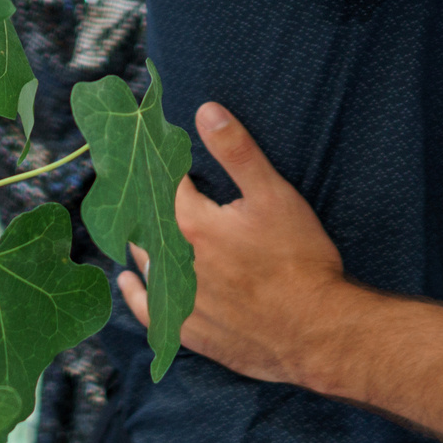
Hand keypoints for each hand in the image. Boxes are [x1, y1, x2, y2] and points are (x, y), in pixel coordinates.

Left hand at [117, 102, 357, 390]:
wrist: (314, 332)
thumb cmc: (299, 260)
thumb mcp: (274, 196)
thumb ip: (237, 152)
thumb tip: (205, 111)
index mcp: (191, 224)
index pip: (162, 181)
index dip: (163, 161)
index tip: (160, 146)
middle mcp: (173, 262)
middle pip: (145, 221)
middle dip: (147, 198)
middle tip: (149, 180)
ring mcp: (177, 299)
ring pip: (143, 260)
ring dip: (140, 238)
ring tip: (139, 220)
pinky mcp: (187, 330)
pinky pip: (146, 308)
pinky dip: (135, 290)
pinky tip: (128, 280)